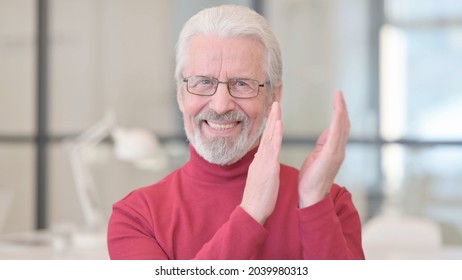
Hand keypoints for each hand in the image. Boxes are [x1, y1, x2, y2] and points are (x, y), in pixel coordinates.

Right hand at [240, 102, 282, 223]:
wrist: (252, 210)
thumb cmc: (258, 198)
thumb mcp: (260, 178)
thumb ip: (261, 166)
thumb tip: (262, 158)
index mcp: (259, 161)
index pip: (266, 139)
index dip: (270, 126)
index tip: (274, 114)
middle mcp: (260, 158)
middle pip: (266, 134)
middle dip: (271, 118)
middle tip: (275, 103)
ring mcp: (263, 162)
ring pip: (269, 137)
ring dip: (273, 120)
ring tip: (277, 107)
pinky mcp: (268, 167)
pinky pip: (273, 148)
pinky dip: (276, 135)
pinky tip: (278, 124)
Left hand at [298, 91, 349, 207]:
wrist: (310, 195)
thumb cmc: (311, 178)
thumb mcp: (317, 156)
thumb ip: (323, 144)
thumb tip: (327, 132)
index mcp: (333, 149)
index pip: (339, 127)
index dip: (339, 113)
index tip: (337, 99)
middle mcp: (339, 150)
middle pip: (343, 125)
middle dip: (342, 108)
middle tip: (340, 93)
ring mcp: (337, 152)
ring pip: (342, 127)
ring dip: (341, 111)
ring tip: (339, 97)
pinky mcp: (331, 155)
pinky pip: (336, 134)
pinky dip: (337, 121)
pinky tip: (337, 111)